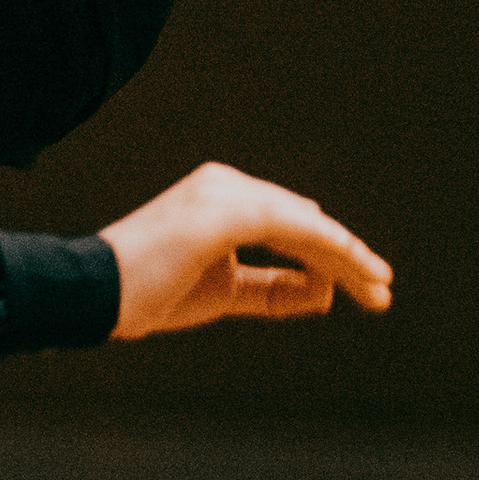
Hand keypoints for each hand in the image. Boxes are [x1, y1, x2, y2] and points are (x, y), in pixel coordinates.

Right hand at [102, 161, 392, 342]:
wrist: (94, 294)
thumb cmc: (148, 294)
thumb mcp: (224, 293)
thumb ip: (271, 290)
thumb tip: (325, 291)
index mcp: (221, 198)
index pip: (289, 226)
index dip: (330, 256)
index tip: (365, 287)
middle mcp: (226, 185)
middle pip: (303, 222)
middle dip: (348, 256)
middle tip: (383, 289)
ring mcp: (224, 194)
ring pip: (304, 224)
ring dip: (347, 256)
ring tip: (379, 287)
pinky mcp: (225, 211)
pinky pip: (290, 228)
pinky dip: (325, 247)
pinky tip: (352, 268)